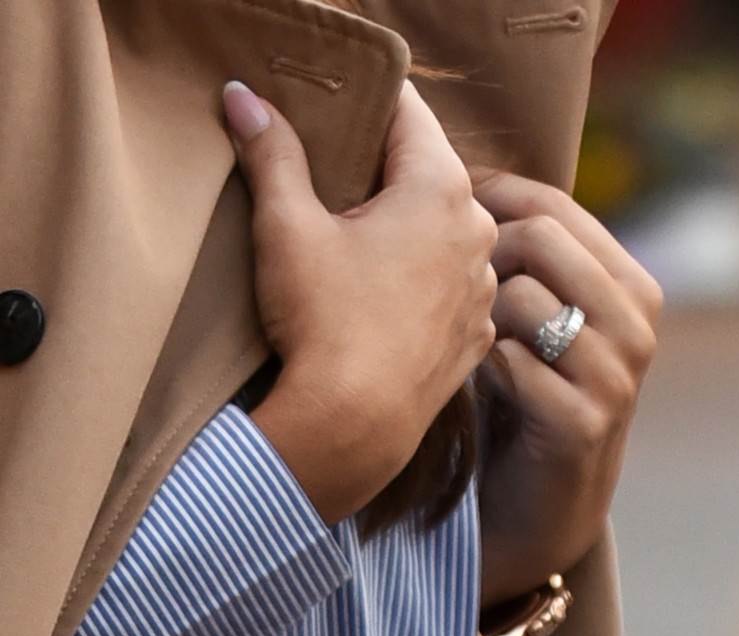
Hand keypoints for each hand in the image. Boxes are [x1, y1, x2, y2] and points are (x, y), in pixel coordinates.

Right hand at [223, 81, 497, 525]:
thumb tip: (242, 94)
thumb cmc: (325, 321)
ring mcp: (484, 285)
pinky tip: (385, 292)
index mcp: (440, 188)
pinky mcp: (477, 330)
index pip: (409, 111)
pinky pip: (452, 282)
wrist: (356, 426)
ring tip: (359, 239)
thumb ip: (271, 153)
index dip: (370, 96)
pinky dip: (424, 275)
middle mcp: (478, 230)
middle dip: (384, 164)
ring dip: (409, 224)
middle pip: (430, 170)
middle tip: (335, 169)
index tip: (339, 94)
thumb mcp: (288, 228)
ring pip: (446, 229)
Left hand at [472, 171, 661, 606]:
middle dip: (479, 256)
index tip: (442, 219)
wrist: (541, 504)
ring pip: (519, 295)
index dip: (486, 198)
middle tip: (451, 291)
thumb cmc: (529, 395)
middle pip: (537, 237)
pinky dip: (482, 367)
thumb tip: (465, 175)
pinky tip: (481, 385)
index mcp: (631, 283)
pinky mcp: (585, 422)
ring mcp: (618, 373)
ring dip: (478, 317)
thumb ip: (530, 257)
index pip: (552, 203)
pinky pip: (509, 360)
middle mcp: (637, 321)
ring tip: (469, 342)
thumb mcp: (541, 316)